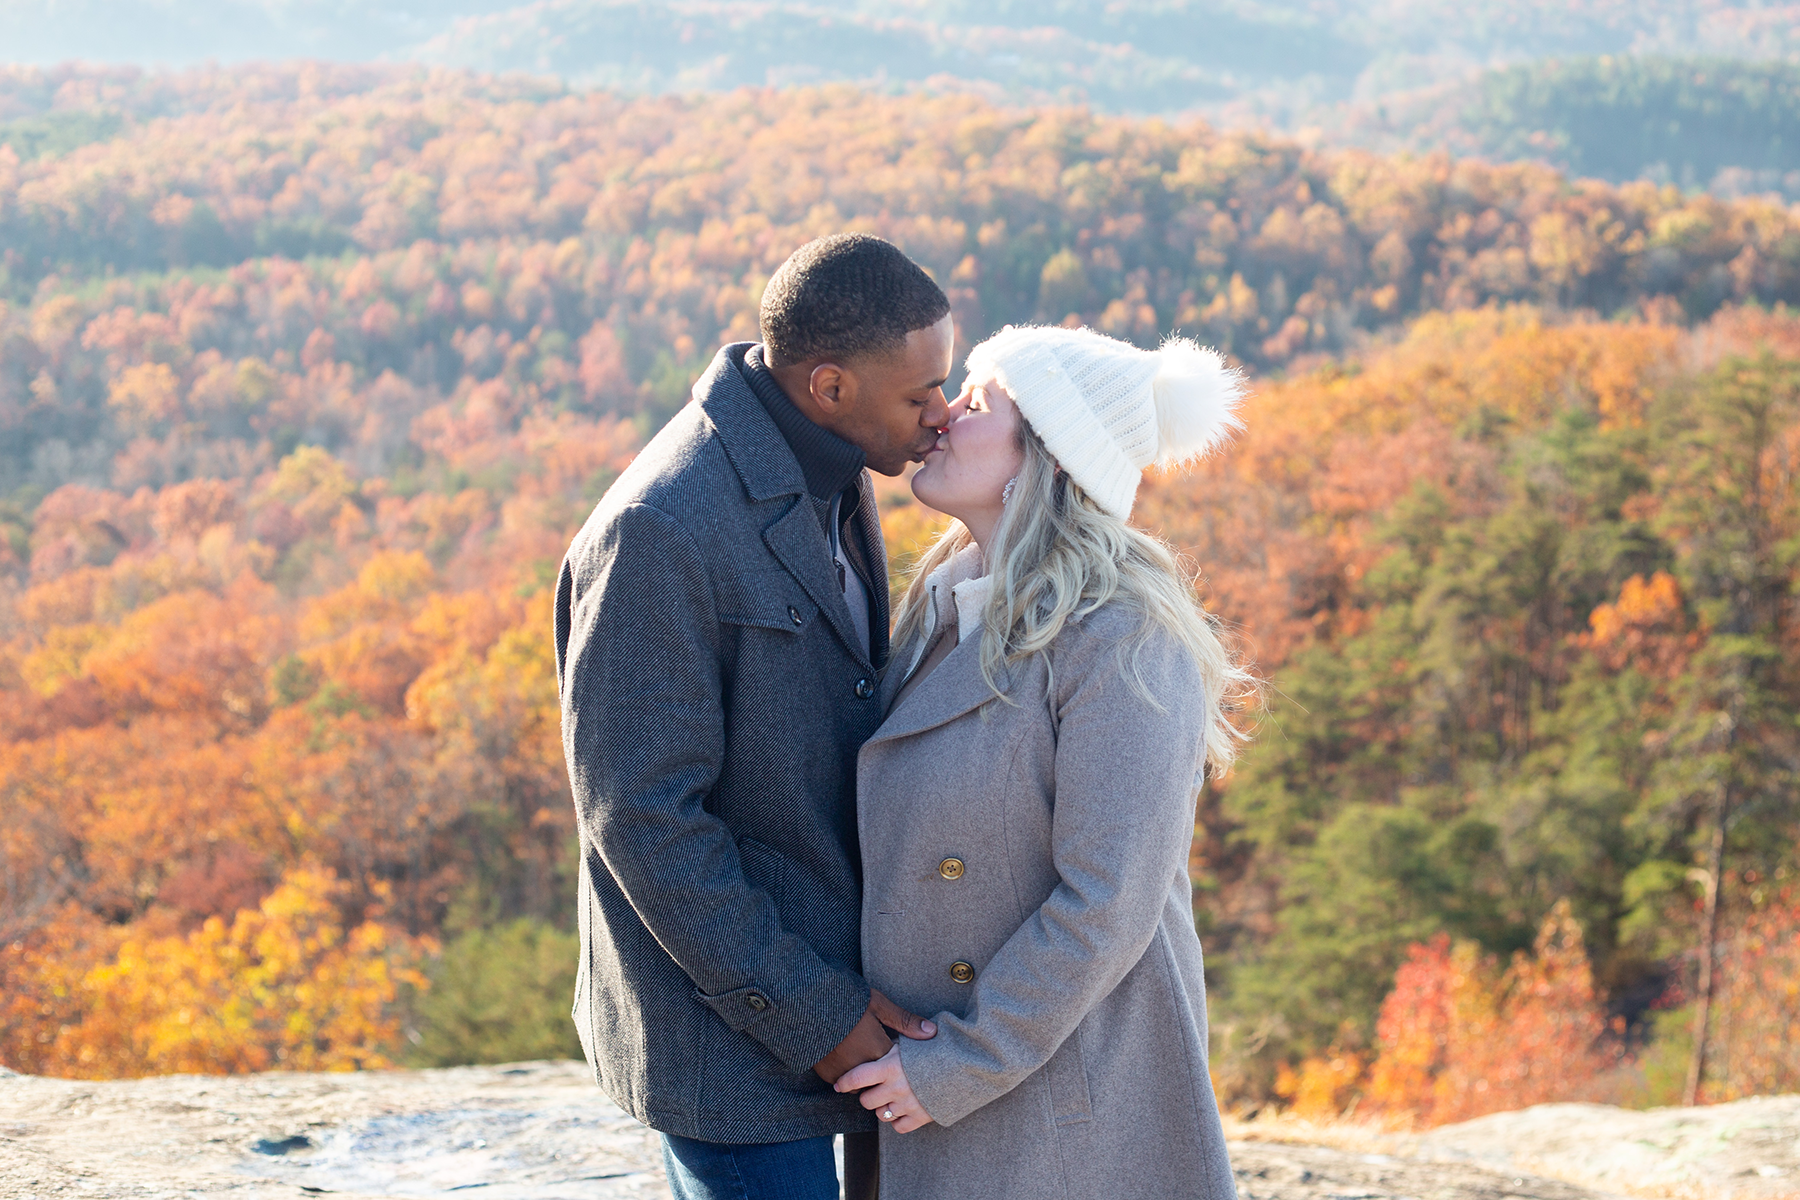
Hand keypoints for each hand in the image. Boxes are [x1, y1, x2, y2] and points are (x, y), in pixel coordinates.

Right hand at [812, 989, 935, 1083]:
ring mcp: (844, 1074)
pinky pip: (844, 1083)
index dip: (898, 1058)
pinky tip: (846, 1056)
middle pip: (881, 1080)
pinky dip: (848, 1074)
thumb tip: (932, 1032)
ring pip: (863, 1085)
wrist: (805, 1004)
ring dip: (866, 1076)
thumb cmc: (845, 1001)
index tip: (895, 1047)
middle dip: (883, 1073)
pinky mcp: (828, 1075)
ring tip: (862, 1055)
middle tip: (879, 1055)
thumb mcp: (878, 1005)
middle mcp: (863, 1068)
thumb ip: (905, 1021)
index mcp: (879, 1051)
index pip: (897, 1067)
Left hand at [836, 1043, 933, 1132]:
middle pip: (866, 1100)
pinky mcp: (921, 1116)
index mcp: (890, 1066)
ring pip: (881, 1115)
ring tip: (889, 1097)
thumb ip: (892, 1043)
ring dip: (882, 1107)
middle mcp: (896, 1087)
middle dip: (867, 1094)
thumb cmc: (935, 1047)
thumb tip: (877, 1034)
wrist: (965, 1063)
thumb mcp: (911, 1040)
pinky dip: (898, 1120)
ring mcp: (908, 1104)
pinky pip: (899, 1126)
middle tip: (873, 1088)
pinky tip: (902, 1108)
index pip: (857, 1078)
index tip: (839, 1084)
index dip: (844, 1082)